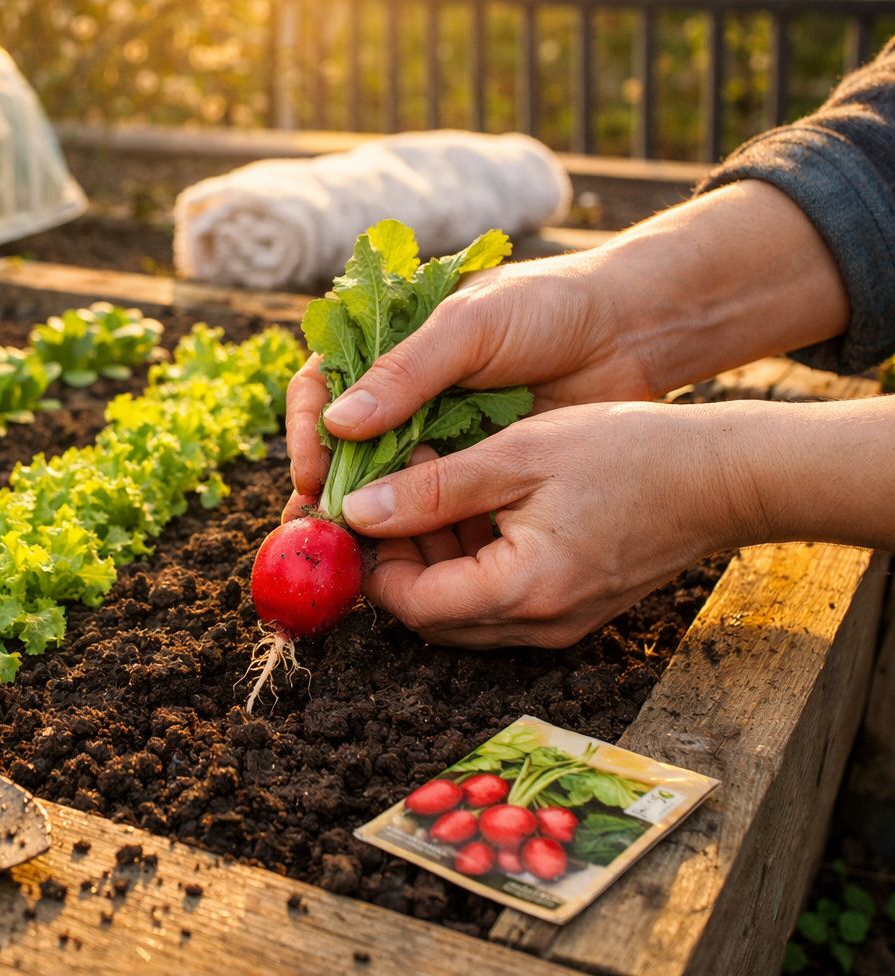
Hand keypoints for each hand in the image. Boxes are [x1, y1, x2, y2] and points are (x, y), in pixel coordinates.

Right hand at [284, 252, 652, 520]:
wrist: (629, 331)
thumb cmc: (546, 305)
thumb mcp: (470, 325)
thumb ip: (406, 373)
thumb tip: (337, 424)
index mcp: (383, 345)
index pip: (318, 388)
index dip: (305, 432)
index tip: (313, 474)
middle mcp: (398, 394)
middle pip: (338, 446)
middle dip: (324, 489)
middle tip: (315, 531)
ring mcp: (433, 433)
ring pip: (379, 481)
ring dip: (363, 516)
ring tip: (350, 552)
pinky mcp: (470, 468)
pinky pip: (429, 504)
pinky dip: (413, 529)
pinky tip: (404, 554)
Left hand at [337, 402, 747, 648]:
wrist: (723, 475)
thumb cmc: (627, 453)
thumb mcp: (516, 455)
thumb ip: (431, 489)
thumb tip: (357, 512)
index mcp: (521, 591)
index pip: (411, 604)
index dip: (372, 561)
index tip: (355, 512)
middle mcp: (538, 625)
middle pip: (432, 615)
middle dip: (398, 558)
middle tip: (386, 492)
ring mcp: (558, 624)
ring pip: (462, 608)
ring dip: (433, 555)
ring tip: (428, 483)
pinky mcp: (572, 609)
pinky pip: (499, 599)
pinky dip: (472, 558)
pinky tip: (474, 501)